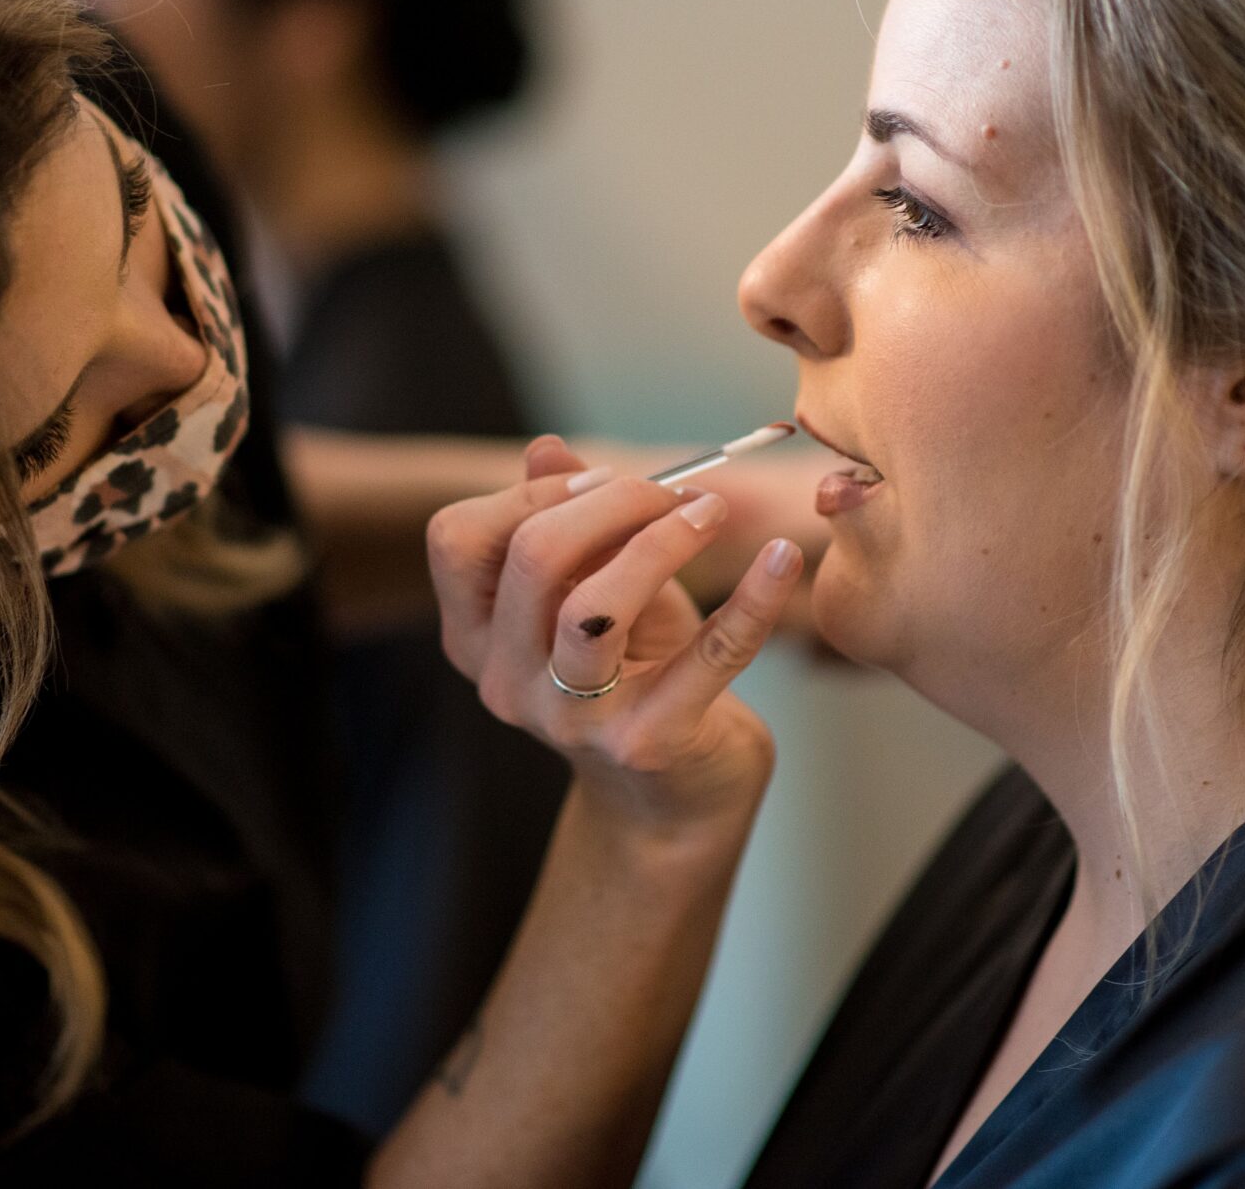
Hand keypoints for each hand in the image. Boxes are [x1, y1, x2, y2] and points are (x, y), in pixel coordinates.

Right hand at [426, 435, 801, 836]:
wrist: (676, 795)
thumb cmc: (634, 671)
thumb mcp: (594, 589)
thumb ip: (567, 522)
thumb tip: (546, 448)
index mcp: (475, 638)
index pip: (460, 539)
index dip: (536, 493)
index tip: (609, 483)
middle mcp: (508, 682)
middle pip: (533, 557)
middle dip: (611, 502)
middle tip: (674, 493)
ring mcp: (573, 720)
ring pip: (594, 608)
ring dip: (663, 541)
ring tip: (712, 514)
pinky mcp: (651, 743)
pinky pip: (709, 654)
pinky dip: (754, 598)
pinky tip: (783, 558)